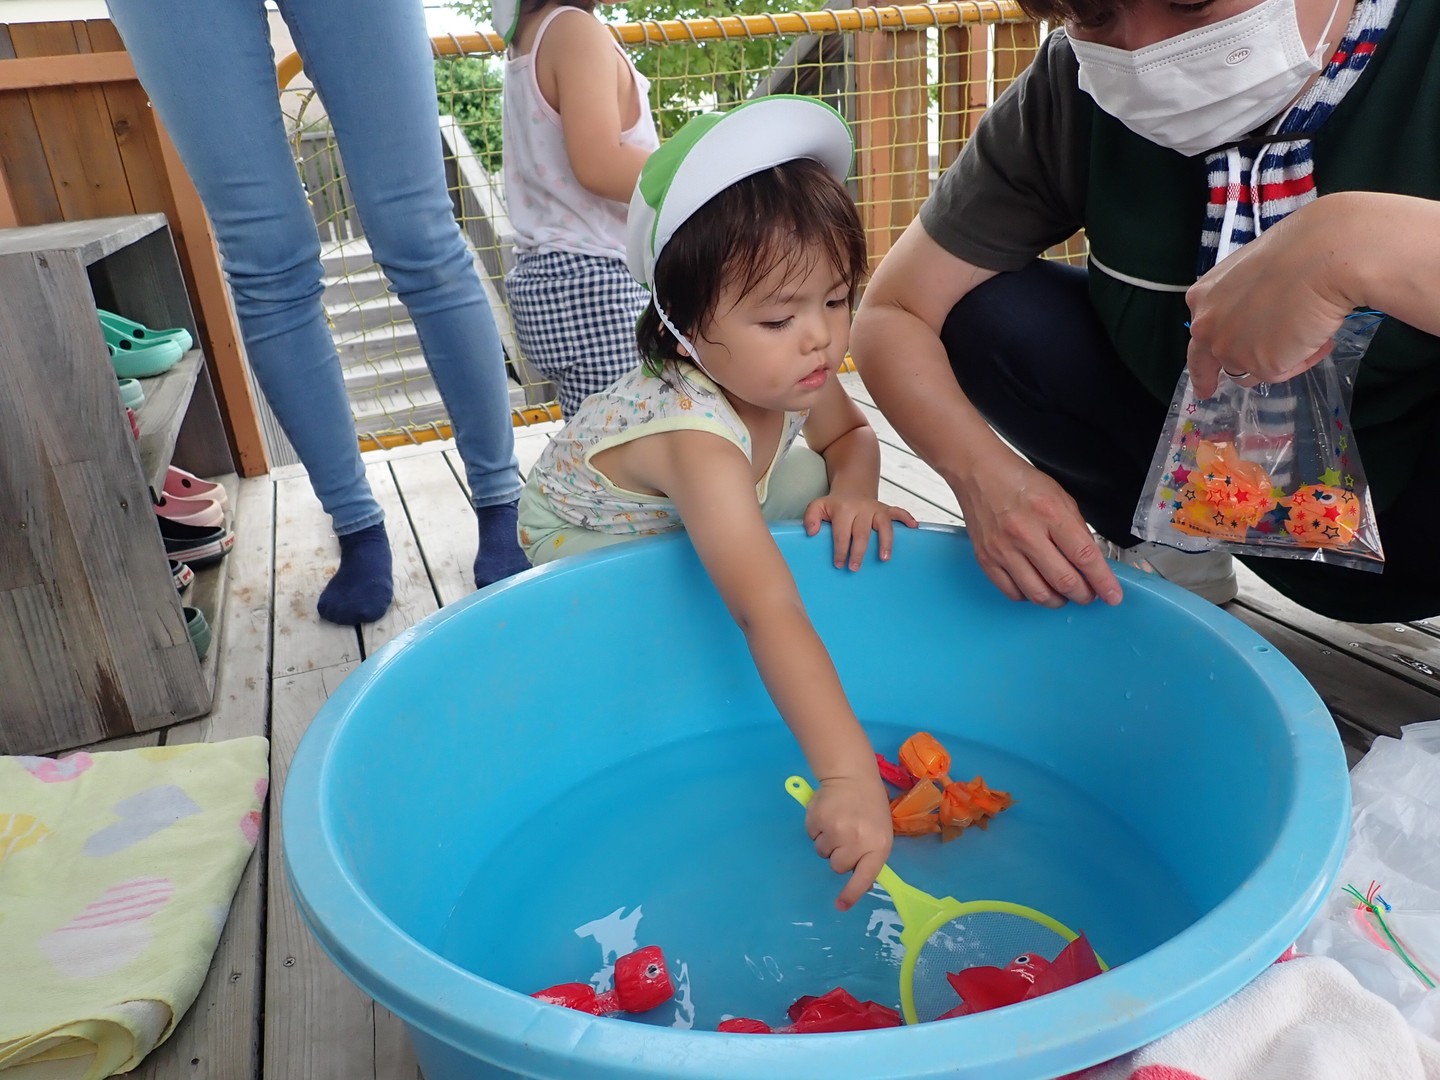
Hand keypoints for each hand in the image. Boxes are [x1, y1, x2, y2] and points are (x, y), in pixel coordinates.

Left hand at [803, 497, 917, 569]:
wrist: (852, 489)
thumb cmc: (834, 505)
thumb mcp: (817, 507)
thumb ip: (810, 518)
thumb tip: (812, 532)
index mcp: (844, 510)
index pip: (842, 533)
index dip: (840, 549)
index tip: (839, 564)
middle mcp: (862, 509)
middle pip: (862, 532)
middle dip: (858, 551)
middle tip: (854, 568)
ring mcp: (876, 508)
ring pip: (884, 525)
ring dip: (885, 542)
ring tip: (884, 558)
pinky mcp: (887, 509)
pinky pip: (899, 512)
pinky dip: (907, 518)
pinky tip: (914, 527)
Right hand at [806, 773, 893, 910]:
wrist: (852, 775)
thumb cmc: (870, 806)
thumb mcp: (879, 831)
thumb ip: (870, 854)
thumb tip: (855, 877)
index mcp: (878, 844)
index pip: (864, 877)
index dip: (851, 893)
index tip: (840, 905)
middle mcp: (857, 840)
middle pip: (838, 866)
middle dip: (839, 855)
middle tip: (847, 834)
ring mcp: (835, 830)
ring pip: (822, 852)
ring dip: (828, 841)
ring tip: (838, 821)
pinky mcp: (817, 820)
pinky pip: (812, 837)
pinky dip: (817, 829)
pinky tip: (828, 814)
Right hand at [953, 447, 1121, 607]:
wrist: (979, 474)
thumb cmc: (1019, 483)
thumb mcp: (1060, 497)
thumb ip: (1077, 529)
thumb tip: (1090, 562)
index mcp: (1050, 513)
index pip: (1084, 557)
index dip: (1103, 581)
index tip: (1112, 595)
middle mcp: (1026, 533)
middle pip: (1064, 581)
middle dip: (1083, 595)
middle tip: (1088, 594)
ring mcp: (1003, 549)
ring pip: (1039, 594)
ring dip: (1058, 600)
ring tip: (1063, 593)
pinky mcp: (986, 560)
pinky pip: (1013, 593)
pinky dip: (1030, 596)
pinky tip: (1037, 587)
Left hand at [1186, 196, 1355, 398]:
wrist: (1325, 256)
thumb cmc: (1297, 251)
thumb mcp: (1250, 274)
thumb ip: (1239, 302)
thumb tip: (1253, 320)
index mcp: (1203, 299)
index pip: (1198, 339)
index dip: (1201, 363)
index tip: (1201, 385)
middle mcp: (1208, 329)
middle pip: (1215, 362)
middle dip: (1215, 376)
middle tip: (1210, 390)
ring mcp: (1232, 350)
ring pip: (1251, 370)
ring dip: (1276, 358)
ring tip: (1307, 331)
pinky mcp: (1263, 365)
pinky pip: (1284, 371)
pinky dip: (1303, 358)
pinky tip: (1318, 336)